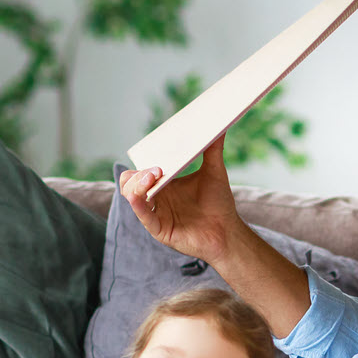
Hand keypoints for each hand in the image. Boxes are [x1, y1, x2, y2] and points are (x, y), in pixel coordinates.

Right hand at [117, 136, 244, 265]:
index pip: (140, 170)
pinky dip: (138, 204)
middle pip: (129, 182)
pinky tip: (139, 195)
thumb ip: (213, 149)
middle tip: (157, 168)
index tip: (157, 155)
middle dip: (137, 173)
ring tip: (153, 177)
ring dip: (137, 185)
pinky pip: (142, 215)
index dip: (143, 162)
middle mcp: (156, 197)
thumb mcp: (214, 172)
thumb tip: (219, 125)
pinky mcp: (159, 229)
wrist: (228, 231)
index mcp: (164, 183)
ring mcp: (156, 213)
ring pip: (130, 196)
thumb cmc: (219, 204)